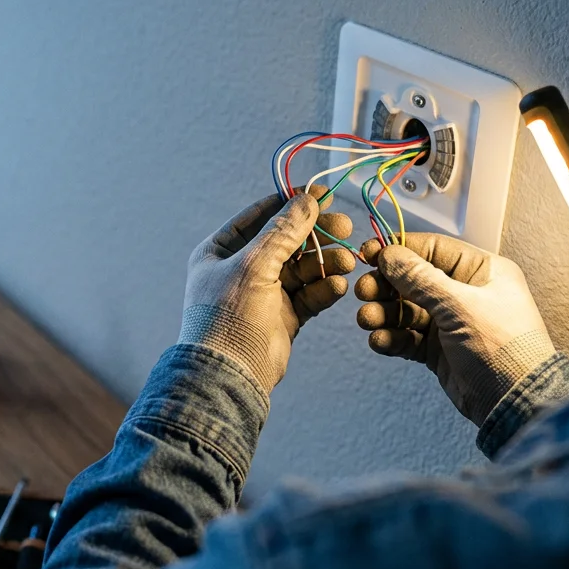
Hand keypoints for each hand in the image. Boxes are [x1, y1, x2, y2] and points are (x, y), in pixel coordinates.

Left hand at [179, 189, 354, 392]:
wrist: (230, 374)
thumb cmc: (229, 316)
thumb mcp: (254, 265)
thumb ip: (283, 232)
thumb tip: (307, 200)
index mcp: (221, 251)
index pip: (259, 217)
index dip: (290, 204)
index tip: (321, 194)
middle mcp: (242, 269)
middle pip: (286, 242)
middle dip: (316, 234)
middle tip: (345, 227)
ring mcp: (264, 293)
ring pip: (302, 268)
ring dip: (325, 263)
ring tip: (347, 261)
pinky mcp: (284, 316)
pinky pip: (309, 294)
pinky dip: (324, 288)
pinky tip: (339, 285)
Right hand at [354, 233, 554, 425]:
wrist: (515, 403)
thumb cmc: (502, 347)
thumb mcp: (460, 305)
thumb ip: (420, 279)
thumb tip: (389, 254)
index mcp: (480, 271)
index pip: (432, 249)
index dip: (398, 250)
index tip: (368, 253)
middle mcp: (464, 293)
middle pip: (412, 280)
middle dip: (385, 286)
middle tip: (363, 292)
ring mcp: (450, 323)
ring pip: (406, 310)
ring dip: (383, 313)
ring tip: (367, 320)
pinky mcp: (438, 350)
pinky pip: (407, 337)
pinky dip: (391, 338)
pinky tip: (379, 340)